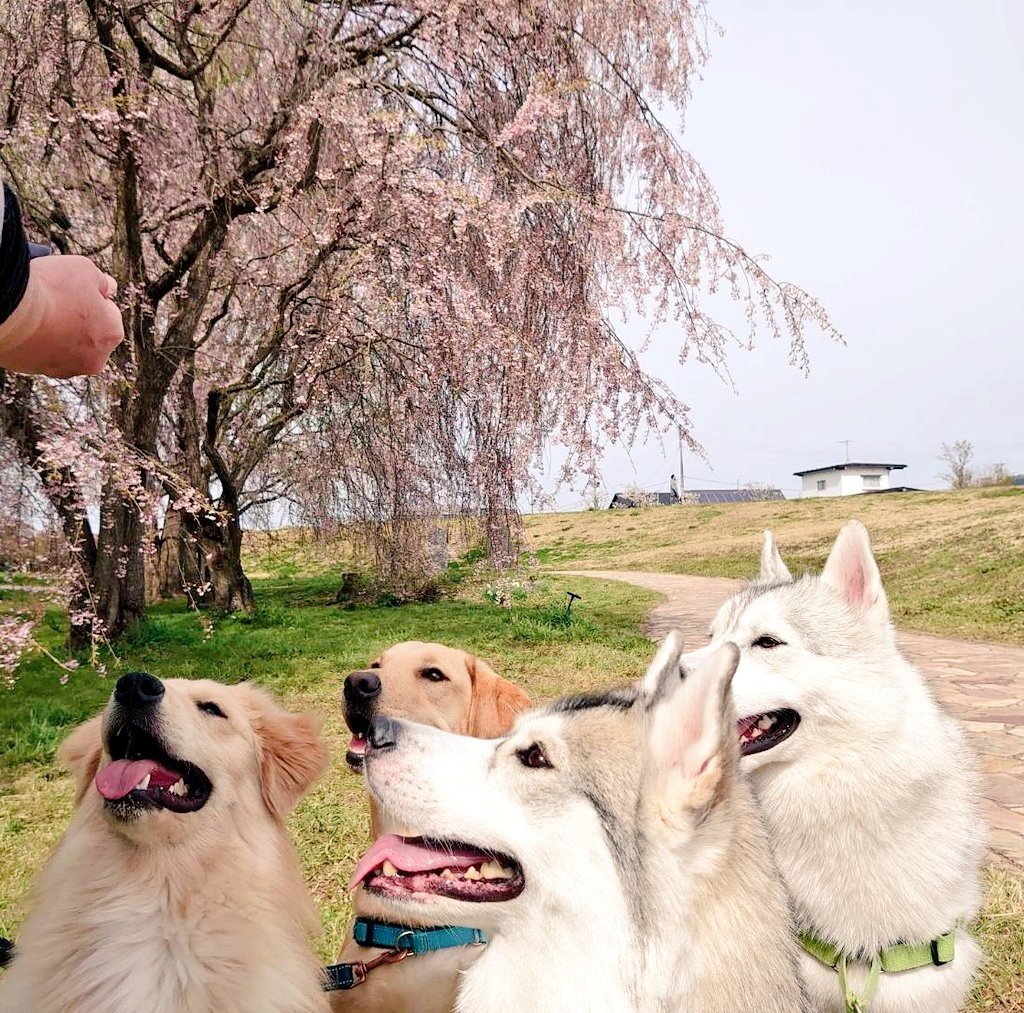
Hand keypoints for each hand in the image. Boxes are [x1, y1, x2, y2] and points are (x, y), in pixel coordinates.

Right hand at [0, 254, 123, 377]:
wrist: (9, 311)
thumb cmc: (50, 289)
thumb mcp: (84, 269)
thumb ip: (103, 281)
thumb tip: (109, 287)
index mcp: (113, 334)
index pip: (109, 312)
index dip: (91, 297)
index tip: (75, 290)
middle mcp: (95, 359)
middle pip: (89, 332)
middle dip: (77, 319)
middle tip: (57, 300)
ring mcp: (65, 368)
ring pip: (65, 345)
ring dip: (57, 332)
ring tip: (41, 313)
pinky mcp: (37, 371)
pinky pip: (41, 352)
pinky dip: (37, 341)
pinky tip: (29, 325)